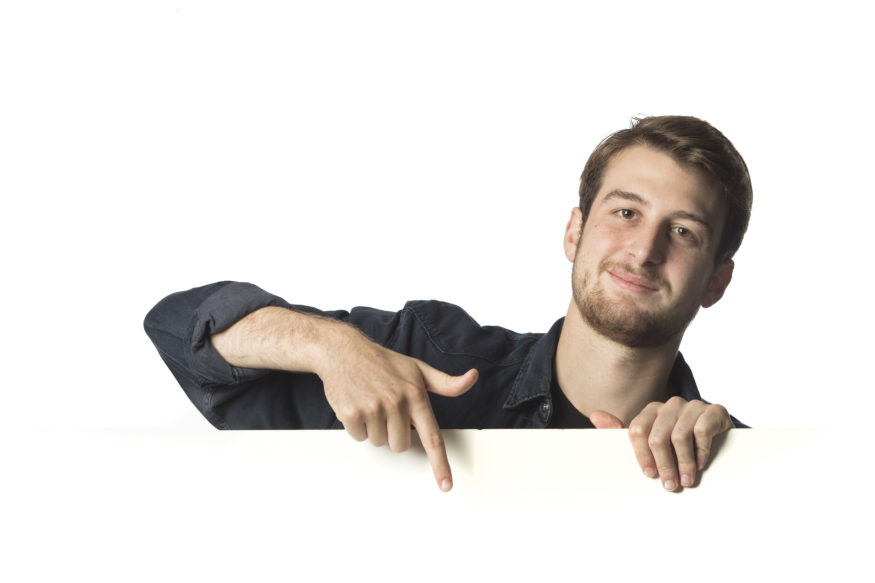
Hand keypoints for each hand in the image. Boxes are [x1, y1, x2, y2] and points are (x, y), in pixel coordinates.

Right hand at [317, 334, 477, 492]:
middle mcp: (396, 402)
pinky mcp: (352, 413)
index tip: (446, 484)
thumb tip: (472, 378)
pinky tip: (358, 404)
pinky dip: (358, 426)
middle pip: (400, 445)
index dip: (440, 464)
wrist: (344, 351)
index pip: (432, 436)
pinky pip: (360, 437)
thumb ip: (445, 382)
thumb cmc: (383, 362)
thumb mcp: (418, 369)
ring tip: (371, 402)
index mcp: (416, 394)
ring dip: (375, 428)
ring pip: (380, 442)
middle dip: (393, 432)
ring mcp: (373, 408)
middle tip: (387, 408)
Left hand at [590, 397, 733, 490]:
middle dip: (664, 465)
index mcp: (653, 410)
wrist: (719, 435)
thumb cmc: (680, 442)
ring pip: (680, 436)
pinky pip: (702, 431)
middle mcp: (671, 404)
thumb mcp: (652, 440)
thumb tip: (596, 416)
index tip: (649, 475)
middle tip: (670, 485)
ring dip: (683, 463)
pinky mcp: (714, 411)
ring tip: (687, 481)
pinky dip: (700, 451)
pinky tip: (701, 464)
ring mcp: (693, 406)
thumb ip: (622, 431)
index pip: (638, 430)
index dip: (642, 456)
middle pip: (658, 437)